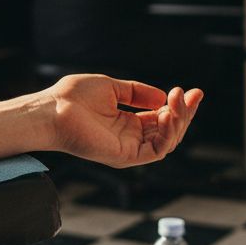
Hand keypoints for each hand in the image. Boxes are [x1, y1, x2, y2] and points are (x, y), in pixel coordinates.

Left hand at [45, 74, 202, 168]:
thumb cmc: (72, 98)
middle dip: (185, 112)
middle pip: (169, 130)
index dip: (179, 106)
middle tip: (193, 93)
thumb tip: (162, 96)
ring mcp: (128, 148)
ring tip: (178, 101)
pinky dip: (167, 134)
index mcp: (127, 122)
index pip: (161, 118)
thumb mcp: (111, 87)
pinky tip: (169, 115)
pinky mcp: (124, 157)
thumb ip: (136, 92)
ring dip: (179, 120)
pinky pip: (156, 150)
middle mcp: (130, 137)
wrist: (52, 110)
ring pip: (167, 141)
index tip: (193, 91)